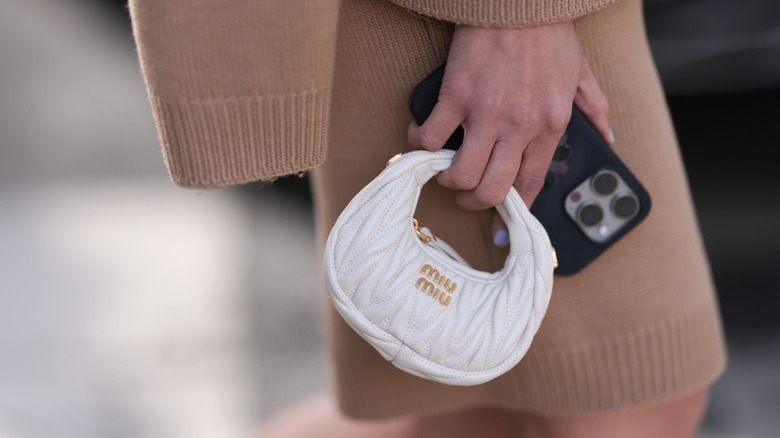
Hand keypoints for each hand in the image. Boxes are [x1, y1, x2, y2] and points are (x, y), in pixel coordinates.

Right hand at [408, 23, 612, 245]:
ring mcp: (485, 114)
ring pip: (460, 174)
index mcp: (549, 125)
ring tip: (444, 168)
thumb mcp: (581, 72)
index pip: (529, 185)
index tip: (500, 225)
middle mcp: (518, 127)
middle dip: (474, 202)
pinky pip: (432, 137)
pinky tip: (422, 137)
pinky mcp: (456, 96)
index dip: (512, 212)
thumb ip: (595, 108)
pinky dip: (422, 144)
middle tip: (467, 193)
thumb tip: (608, 136)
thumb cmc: (549, 32)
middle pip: (490, 190)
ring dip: (448, 179)